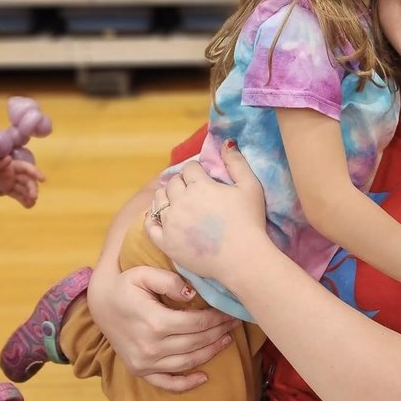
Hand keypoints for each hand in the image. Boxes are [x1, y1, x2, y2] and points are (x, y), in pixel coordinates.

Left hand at [0, 156, 44, 207]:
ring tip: (32, 203)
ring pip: (24, 189)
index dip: (35, 172)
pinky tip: (28, 206)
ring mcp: (11, 182)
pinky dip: (23, 200)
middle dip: (32, 188)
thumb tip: (9, 159)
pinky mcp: (7, 190)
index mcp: (11, 164)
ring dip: (29, 195)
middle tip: (34, 197)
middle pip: (26, 180)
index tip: (42, 179)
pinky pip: (17, 195)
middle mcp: (14, 173)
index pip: (25, 168)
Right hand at [86, 257, 237, 390]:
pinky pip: (166, 383)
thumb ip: (169, 281)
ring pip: (187, 362)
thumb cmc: (125, 285)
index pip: (196, 323)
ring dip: (210, 353)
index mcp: (154, 322)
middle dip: (218, 332)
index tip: (230, 311)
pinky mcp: (140, 371)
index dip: (217, 318)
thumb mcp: (144, 274)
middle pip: (195, 342)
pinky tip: (204, 378)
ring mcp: (144, 362)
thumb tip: (193, 294)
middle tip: (234, 323)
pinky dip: (186, 384)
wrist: (100, 303)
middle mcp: (151, 346)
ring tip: (226, 341)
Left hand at [145, 145, 269, 290]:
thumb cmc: (250, 221)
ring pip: (159, 200)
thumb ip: (237, 163)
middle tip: (192, 191)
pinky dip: (152, 218)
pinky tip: (158, 217)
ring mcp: (170, 222)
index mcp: (199, 185)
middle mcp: (180, 200)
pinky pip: (150, 226)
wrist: (242, 258)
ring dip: (166, 197)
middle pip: (173, 183)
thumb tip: (226, 142)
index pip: (189, 168)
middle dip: (181, 183)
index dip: (196, 171)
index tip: (203, 178)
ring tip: (177, 202)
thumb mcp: (250, 187)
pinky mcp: (166, 242)